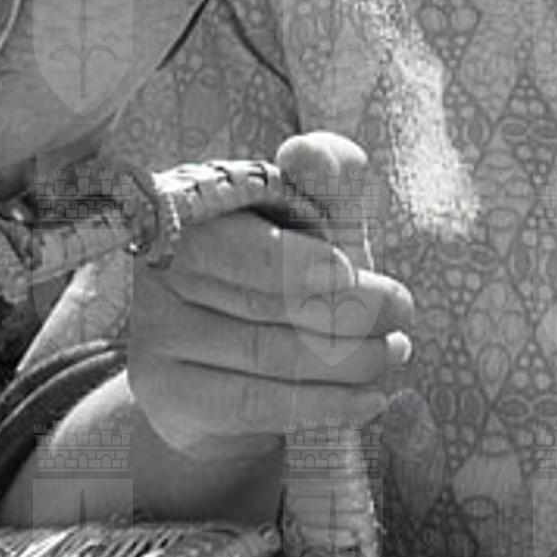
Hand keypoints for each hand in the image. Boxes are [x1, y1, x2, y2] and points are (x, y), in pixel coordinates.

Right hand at [127, 133, 414, 457]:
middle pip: (261, 302)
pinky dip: (324, 405)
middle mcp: (160, 268)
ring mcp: (154, 333)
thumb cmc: (286, 269)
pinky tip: (369, 400)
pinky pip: (255, 404)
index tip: (348, 270)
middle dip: (348, 312)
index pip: (238, 245)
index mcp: (193, 209)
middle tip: (402, 316)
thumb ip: (324, 178)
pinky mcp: (165, 392)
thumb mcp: (312, 218)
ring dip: (347, 361)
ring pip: (266, 355)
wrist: (230, 360)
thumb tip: (304, 150)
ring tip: (394, 353)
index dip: (293, 261)